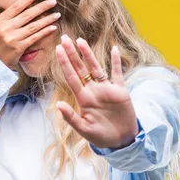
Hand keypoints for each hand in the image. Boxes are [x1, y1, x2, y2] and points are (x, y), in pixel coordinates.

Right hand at [0, 0, 59, 68]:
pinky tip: (53, 27)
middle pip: (27, 15)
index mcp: (0, 21)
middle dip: (41, 7)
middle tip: (53, 1)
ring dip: (47, 20)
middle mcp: (6, 29)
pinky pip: (34, 38)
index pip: (16, 6)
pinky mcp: (19, 48)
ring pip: (33, 27)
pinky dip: (44, 32)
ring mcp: (13, 39)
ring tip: (57, 14)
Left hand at [55, 34, 139, 149]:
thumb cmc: (101, 136)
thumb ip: (71, 117)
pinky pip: (117, 74)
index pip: (71, 77)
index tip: (57, 50)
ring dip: (88, 54)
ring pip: (96, 67)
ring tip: (80, 40)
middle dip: (71, 53)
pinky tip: (113, 49)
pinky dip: (116, 62)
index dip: (65, 63)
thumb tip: (58, 105)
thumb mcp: (84, 129)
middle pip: (80, 68)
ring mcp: (106, 89)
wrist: (121, 141)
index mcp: (83, 98)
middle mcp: (93, 90)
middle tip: (63, 38)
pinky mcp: (121, 91)